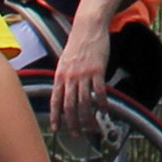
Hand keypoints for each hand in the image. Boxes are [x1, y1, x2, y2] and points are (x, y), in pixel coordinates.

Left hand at [49, 20, 109, 139]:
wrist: (88, 28)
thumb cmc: (77, 43)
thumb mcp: (65, 61)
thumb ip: (64, 77)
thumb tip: (64, 92)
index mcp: (60, 75)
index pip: (55, 100)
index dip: (55, 116)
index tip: (56, 128)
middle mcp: (70, 77)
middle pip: (70, 106)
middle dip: (72, 123)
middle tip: (76, 134)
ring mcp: (83, 75)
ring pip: (84, 102)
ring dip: (88, 118)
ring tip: (91, 128)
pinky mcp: (97, 71)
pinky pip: (100, 92)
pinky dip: (102, 104)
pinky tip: (105, 111)